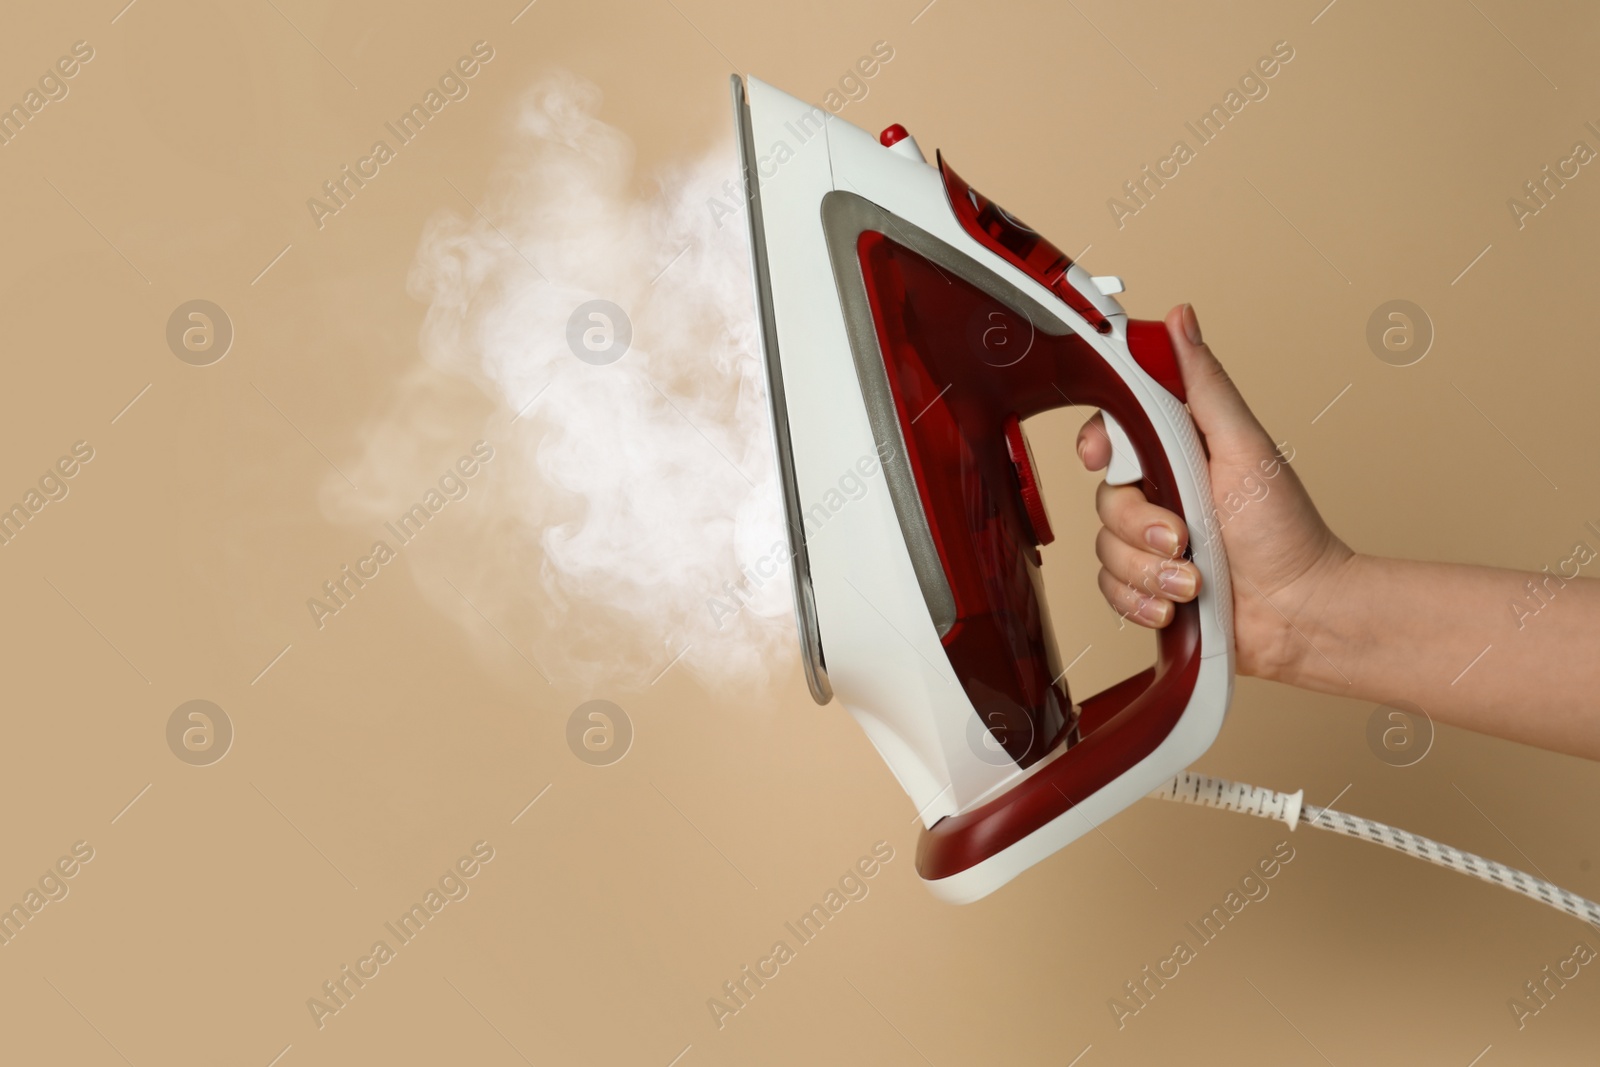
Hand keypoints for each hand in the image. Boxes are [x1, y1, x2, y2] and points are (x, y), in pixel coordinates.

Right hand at [1076, 303, 1352, 679]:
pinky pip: (1110, 591)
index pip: (1111, 433)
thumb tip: (1181, 320)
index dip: (1097, 444)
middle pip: (1105, 500)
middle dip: (1143, 526)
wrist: (1299, 611)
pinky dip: (1141, 600)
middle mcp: (1160, 495)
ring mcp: (1151, 544)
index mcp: (1177, 453)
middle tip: (1185, 537)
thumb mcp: (1244, 446)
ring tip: (1194, 579)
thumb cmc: (1285, 530)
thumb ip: (1205, 386)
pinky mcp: (1146, 587)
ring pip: (1105, 550)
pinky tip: (1175, 603)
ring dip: (1149, 570)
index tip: (1102, 457)